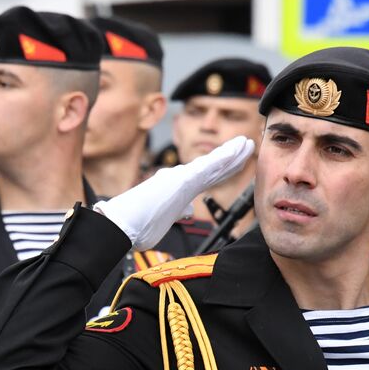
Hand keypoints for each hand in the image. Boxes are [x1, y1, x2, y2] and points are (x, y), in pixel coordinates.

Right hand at [94, 136, 254, 248]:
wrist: (121, 226)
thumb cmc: (136, 226)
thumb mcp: (163, 220)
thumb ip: (177, 212)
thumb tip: (188, 211)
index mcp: (179, 190)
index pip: (207, 178)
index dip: (223, 169)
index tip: (236, 162)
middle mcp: (181, 180)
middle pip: (213, 167)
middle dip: (232, 157)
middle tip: (247, 145)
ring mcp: (181, 178)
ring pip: (213, 163)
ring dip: (232, 153)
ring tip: (247, 143)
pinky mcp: (182, 180)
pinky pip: (209, 167)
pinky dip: (224, 157)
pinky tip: (237, 149)